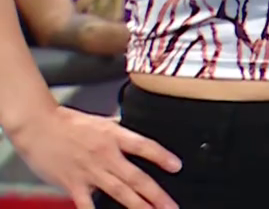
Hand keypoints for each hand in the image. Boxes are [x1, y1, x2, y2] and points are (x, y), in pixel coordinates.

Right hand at [9, 103, 181, 208]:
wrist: (37, 126)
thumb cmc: (66, 123)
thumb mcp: (100, 121)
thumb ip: (117, 132)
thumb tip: (131, 137)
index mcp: (113, 136)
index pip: (144, 146)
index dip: (162, 156)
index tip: (177, 166)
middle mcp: (105, 155)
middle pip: (136, 177)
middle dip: (156, 194)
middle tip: (171, 205)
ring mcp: (89, 171)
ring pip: (119, 192)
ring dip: (138, 205)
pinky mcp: (73, 184)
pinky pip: (87, 204)